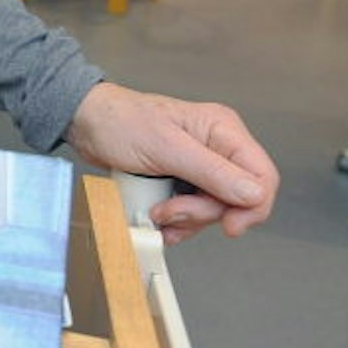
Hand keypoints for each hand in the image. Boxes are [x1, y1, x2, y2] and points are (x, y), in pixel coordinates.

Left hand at [65, 81, 278, 244]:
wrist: (86, 124)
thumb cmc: (120, 122)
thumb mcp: (166, 147)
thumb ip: (211, 172)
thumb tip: (253, 194)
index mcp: (222, 130)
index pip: (262, 176)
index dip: (252, 206)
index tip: (229, 225)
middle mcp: (217, 149)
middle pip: (237, 200)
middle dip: (203, 213)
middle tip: (170, 211)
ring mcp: (200, 168)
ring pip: (214, 211)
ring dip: (185, 219)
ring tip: (155, 210)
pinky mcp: (183, 182)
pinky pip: (193, 213)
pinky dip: (176, 222)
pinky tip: (156, 219)